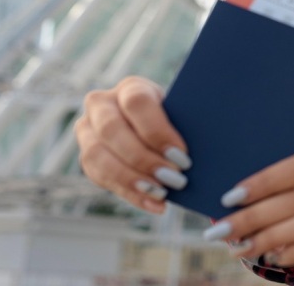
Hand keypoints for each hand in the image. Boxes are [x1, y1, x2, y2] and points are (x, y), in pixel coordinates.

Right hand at [74, 76, 191, 213]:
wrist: (156, 128)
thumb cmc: (177, 119)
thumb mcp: (183, 114)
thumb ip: (189, 124)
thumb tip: (206, 147)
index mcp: (131, 88)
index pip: (137, 103)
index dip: (157, 131)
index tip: (182, 155)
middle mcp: (102, 104)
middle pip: (112, 130)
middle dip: (144, 159)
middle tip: (176, 179)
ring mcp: (88, 130)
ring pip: (97, 156)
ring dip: (132, 179)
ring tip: (163, 194)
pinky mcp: (86, 157)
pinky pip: (100, 178)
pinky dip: (130, 194)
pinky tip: (155, 205)